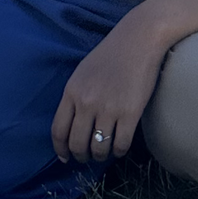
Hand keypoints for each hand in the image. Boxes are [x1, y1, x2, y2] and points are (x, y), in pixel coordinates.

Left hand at [51, 13, 169, 165]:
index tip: (64, 158)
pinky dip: (119, 151)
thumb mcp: (82, 73)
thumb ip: (75, 97)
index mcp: (72, 92)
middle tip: (87, 157)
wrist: (138, 40)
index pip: (58, 131)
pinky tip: (119, 146)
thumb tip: (71, 126)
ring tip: (104, 152)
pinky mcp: (130, 113)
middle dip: (81, 156)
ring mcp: (108, 109)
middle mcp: (86, 103)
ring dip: (101, 155)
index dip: (60, 149)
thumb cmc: (110, 55)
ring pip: (99, 149)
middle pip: (77, 144)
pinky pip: (120, 145)